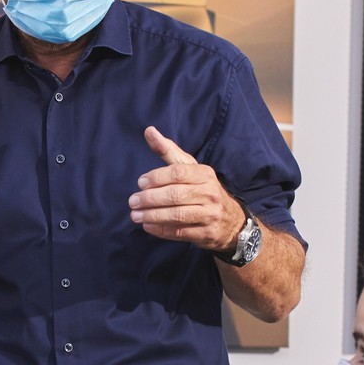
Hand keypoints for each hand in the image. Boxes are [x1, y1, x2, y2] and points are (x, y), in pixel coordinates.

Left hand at [129, 126, 244, 252]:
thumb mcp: (190, 168)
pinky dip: (161, 230)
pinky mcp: (206, 233)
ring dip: (153, 215)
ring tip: (135, 216)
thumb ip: (168, 151)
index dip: (157, 177)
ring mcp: (210, 215)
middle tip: (133, 201)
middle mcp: (210, 193)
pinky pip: (180, 232)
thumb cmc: (203, 190)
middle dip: (151, 199)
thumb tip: (149, 131)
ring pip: (177, 215)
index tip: (140, 182)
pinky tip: (148, 227)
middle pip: (176, 195)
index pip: (178, 173)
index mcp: (205, 174)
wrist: (230, 221)